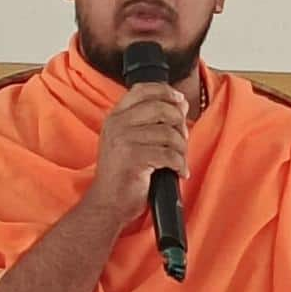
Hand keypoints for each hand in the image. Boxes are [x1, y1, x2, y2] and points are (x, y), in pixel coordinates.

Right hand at [83, 83, 188, 228]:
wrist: (107, 202)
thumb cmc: (122, 173)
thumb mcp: (129, 139)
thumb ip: (150, 120)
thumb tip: (180, 104)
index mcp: (116, 116)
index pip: (143, 89)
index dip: (167, 92)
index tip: (180, 102)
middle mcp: (118, 124)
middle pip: (162, 108)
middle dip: (180, 123)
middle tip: (182, 139)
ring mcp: (124, 140)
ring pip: (169, 133)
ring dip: (182, 148)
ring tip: (179, 160)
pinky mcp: (133, 158)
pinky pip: (169, 154)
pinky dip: (180, 164)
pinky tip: (179, 171)